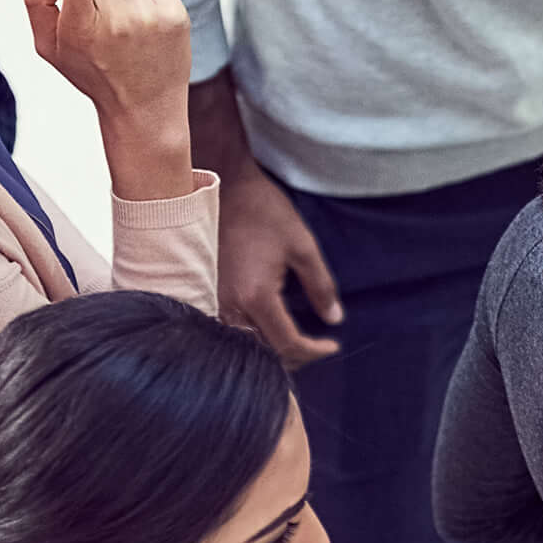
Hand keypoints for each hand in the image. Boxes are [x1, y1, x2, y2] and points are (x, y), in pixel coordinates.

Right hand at [19, 0, 191, 129]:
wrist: (144, 108)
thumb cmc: (91, 72)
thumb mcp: (49, 48)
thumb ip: (37, 2)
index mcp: (80, 31)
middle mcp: (118, 23)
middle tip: (95, 4)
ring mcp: (151, 18)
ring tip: (119, 17)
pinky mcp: (175, 15)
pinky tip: (140, 20)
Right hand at [219, 165, 342, 366]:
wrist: (226, 187)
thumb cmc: (266, 212)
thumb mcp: (303, 247)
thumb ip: (320, 286)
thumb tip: (334, 318)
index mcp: (256, 296)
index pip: (287, 343)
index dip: (314, 351)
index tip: (333, 345)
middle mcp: (231, 306)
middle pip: (263, 352)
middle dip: (295, 356)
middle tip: (318, 347)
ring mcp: (215, 301)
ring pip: (245, 344)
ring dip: (272, 350)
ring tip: (297, 344)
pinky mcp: (208, 293)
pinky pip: (230, 329)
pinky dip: (252, 337)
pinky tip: (268, 330)